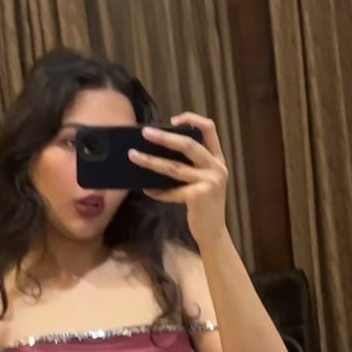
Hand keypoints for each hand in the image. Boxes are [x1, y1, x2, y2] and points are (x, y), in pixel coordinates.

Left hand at [129, 112, 229, 247]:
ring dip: (151, 161)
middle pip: (188, 144)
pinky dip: (157, 191)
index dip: (192, 119)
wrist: (213, 232)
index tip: (172, 120)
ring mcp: (209, 181)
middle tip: (145, 132)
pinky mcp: (198, 196)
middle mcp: (216, 167)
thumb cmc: (203, 206)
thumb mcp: (203, 181)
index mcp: (217, 159)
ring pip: (174, 167)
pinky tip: (146, 189)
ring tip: (133, 155)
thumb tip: (160, 153)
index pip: (209, 128)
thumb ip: (192, 166)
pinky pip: (171, 191)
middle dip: (164, 137)